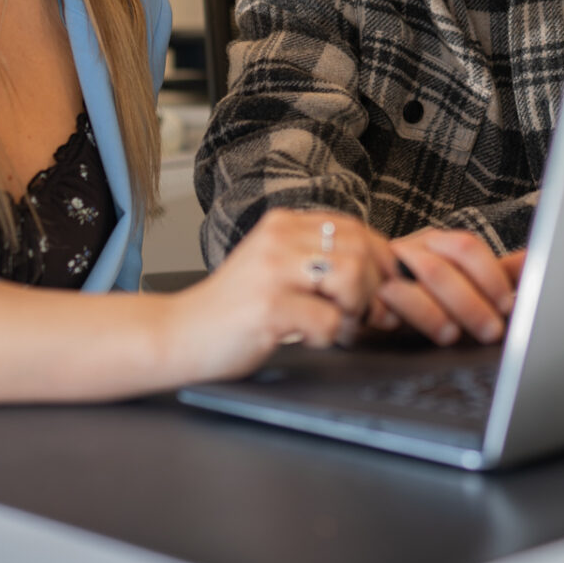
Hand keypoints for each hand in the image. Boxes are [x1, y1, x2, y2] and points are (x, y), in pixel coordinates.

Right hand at [166, 209, 394, 382]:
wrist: (179, 334)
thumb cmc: (234, 310)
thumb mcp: (277, 269)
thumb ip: (319, 262)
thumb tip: (384, 278)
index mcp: (283, 224)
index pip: (355, 227)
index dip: (379, 261)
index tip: (380, 288)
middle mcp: (278, 238)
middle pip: (360, 250)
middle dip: (371, 290)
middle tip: (354, 316)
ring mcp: (272, 270)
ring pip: (351, 277)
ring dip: (352, 310)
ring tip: (331, 325)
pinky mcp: (268, 306)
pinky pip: (327, 320)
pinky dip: (326, 337)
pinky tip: (303, 338)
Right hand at [368, 230, 524, 345]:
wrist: (354, 287)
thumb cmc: (418, 289)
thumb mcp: (458, 279)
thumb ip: (493, 272)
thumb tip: (532, 260)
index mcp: (437, 243)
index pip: (466, 248)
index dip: (490, 276)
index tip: (508, 306)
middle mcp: (411, 251)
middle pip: (442, 268)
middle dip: (470, 302)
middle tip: (491, 331)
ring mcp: (385, 271)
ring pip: (411, 283)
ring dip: (434, 311)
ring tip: (452, 335)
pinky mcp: (365, 292)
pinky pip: (378, 298)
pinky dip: (393, 312)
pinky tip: (402, 327)